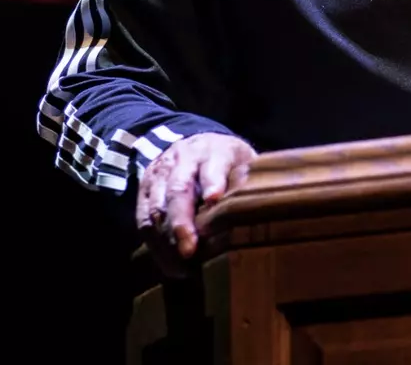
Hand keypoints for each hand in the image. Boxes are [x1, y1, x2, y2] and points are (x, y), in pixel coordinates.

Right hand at [135, 132, 255, 272]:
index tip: (215, 200)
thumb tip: (267, 209)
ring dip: (167, 240)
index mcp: (214, 151)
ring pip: (157, 207)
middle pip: (178, 189)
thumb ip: (250, 182)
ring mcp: (160, 173)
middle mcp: (183, 159)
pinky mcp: (144, 189)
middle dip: (182, 221)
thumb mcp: (244, 162)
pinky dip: (154, 243)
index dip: (213, 181)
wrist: (194, 143)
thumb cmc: (227, 162)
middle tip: (189, 251)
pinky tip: (169, 263)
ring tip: (181, 267)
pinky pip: (143, 219)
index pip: (213, 165)